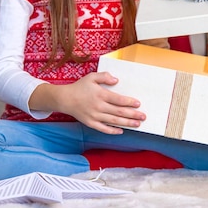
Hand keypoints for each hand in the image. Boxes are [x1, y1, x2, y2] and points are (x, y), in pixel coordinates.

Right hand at [31, 72, 145, 134]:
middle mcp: (98, 106)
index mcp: (100, 95)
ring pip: (114, 121)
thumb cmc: (80, 87)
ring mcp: (94, 116)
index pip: (118, 100)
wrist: (64, 99)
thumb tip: (116, 80)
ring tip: (137, 124)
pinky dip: (113, 130)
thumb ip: (104, 76)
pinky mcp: (90, 123)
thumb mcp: (91, 77)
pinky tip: (121, 131)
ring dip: (127, 123)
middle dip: (133, 114)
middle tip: (143, 116)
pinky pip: (103, 129)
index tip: (138, 104)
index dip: (129, 102)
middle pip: (119, 112)